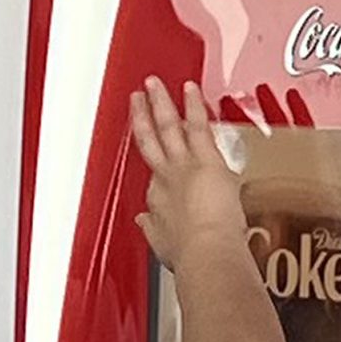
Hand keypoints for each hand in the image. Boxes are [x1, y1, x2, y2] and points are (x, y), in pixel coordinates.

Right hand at [130, 77, 245, 271]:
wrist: (205, 254)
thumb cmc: (192, 258)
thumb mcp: (165, 246)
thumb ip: (155, 231)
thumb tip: (144, 223)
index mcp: (158, 203)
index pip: (154, 178)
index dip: (155, 166)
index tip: (157, 158)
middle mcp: (164, 180)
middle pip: (149, 143)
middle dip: (141, 119)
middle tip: (135, 100)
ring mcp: (182, 167)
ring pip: (167, 127)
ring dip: (159, 103)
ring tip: (153, 84)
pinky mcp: (204, 160)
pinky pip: (196, 125)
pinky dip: (193, 105)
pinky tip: (189, 88)